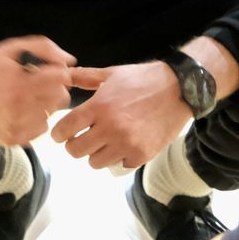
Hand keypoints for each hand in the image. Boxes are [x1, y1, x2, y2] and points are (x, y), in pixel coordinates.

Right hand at [0, 36, 74, 147]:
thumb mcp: (13, 48)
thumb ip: (45, 49)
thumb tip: (71, 61)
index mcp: (20, 84)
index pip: (62, 79)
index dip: (56, 71)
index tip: (45, 70)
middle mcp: (17, 109)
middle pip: (61, 98)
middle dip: (53, 88)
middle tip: (36, 83)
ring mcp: (14, 127)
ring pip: (51, 116)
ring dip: (45, 105)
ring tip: (26, 96)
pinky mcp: (10, 139)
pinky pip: (39, 130)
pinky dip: (35, 120)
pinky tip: (20, 110)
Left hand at [50, 61, 189, 170]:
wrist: (179, 89)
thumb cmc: (143, 79)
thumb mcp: (112, 74)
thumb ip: (85, 76)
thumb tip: (64, 74)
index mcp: (99, 106)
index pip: (65, 129)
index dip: (58, 134)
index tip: (61, 135)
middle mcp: (110, 127)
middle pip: (76, 151)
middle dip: (75, 145)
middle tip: (82, 139)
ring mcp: (126, 143)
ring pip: (95, 162)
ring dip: (96, 153)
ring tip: (104, 142)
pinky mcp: (141, 155)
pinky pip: (118, 165)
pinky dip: (119, 158)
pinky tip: (124, 144)